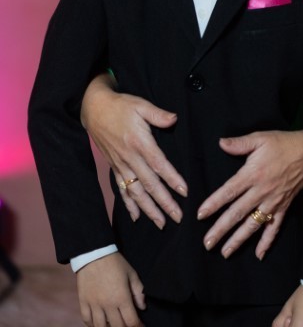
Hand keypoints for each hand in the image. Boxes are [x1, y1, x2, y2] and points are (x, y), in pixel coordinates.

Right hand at [77, 252, 144, 326]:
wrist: (94, 253)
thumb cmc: (115, 263)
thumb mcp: (131, 274)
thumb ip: (138, 291)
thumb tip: (142, 307)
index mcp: (122, 297)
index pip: (131, 321)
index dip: (138, 326)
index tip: (140, 325)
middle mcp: (108, 305)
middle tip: (128, 323)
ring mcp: (94, 305)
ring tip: (113, 324)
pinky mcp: (83, 302)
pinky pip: (86, 320)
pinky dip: (92, 325)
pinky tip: (98, 323)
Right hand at [81, 74, 186, 227]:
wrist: (94, 109)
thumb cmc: (121, 106)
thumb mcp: (141, 105)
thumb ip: (158, 114)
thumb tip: (174, 119)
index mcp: (139, 142)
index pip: (159, 164)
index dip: (172, 179)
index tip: (184, 192)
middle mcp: (130, 157)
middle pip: (149, 184)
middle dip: (164, 202)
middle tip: (178, 217)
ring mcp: (120, 165)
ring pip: (135, 191)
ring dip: (148, 209)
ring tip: (161, 223)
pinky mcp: (114, 167)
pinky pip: (121, 189)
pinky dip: (128, 204)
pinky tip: (136, 216)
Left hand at [198, 129, 302, 259]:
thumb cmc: (282, 143)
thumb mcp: (260, 138)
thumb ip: (240, 143)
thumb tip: (220, 143)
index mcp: (253, 174)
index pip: (229, 191)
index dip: (214, 203)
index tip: (200, 215)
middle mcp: (261, 191)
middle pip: (238, 213)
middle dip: (221, 229)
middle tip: (207, 243)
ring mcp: (273, 202)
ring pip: (253, 224)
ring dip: (238, 239)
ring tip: (225, 253)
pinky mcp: (283, 207)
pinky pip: (274, 228)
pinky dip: (267, 242)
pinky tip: (258, 255)